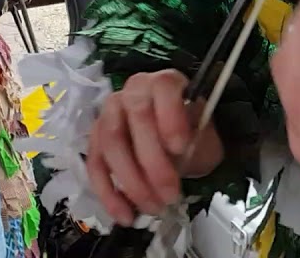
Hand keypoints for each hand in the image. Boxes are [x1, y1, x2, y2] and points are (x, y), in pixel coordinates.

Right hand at [86, 69, 223, 224]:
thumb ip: (196, 143)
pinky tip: (125, 215)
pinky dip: (108, 193)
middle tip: (170, 195)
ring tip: (152, 208)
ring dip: (131, 181)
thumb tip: (182, 156)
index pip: (164, 87)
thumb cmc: (191, 136)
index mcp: (165, 83)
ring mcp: (110, 114)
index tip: (181, 147)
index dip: (170, 116)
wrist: (176, 143)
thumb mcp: (204, 138)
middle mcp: (133, 92)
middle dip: (152, 162)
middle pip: (135, 118)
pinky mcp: (96, 140)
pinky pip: (95, 164)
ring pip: (110, 142)